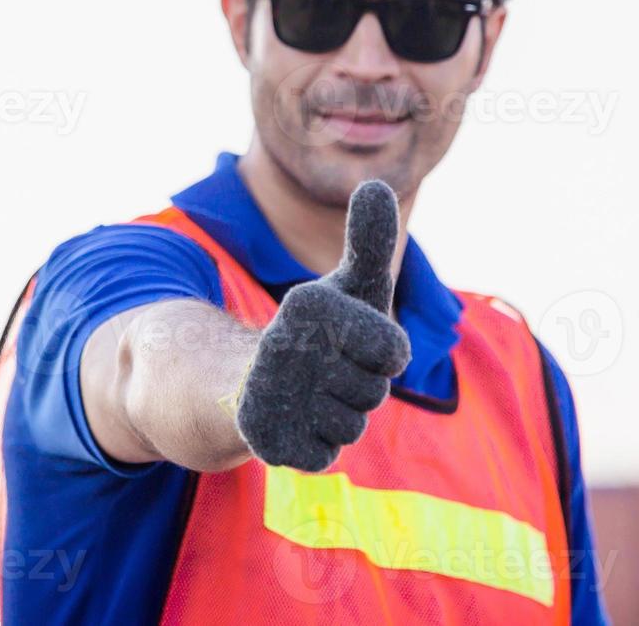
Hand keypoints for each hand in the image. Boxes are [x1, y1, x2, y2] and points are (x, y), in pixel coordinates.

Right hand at [234, 180, 411, 471]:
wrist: (244, 382)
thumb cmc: (318, 332)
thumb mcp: (348, 285)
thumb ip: (367, 240)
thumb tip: (378, 181)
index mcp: (310, 304)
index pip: (394, 351)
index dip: (386, 352)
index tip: (357, 340)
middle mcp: (285, 345)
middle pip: (374, 393)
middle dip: (361, 387)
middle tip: (329, 370)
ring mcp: (271, 394)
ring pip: (351, 427)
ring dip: (339, 416)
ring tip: (309, 393)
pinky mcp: (264, 439)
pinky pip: (323, 456)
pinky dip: (317, 444)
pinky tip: (295, 422)